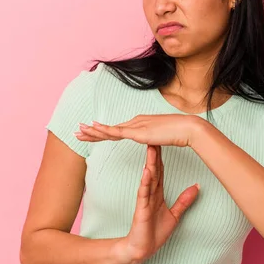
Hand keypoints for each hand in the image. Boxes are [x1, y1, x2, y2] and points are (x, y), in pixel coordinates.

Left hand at [75, 114, 201, 147]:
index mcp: (140, 124)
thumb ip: (155, 139)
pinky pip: (116, 131)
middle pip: (109, 129)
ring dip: (92, 131)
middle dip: (92, 131)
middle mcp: (135, 122)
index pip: (117, 130)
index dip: (103, 132)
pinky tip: (93, 129)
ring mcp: (135, 126)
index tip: (91, 132)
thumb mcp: (163, 137)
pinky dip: (103, 130)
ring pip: (109, 130)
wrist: (186, 129)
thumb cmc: (179, 133)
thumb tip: (153, 142)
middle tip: (78, 131)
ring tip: (78, 132)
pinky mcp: (137, 131)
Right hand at [120, 145, 199, 263]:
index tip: (165, 141)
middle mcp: (150, 193)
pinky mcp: (141, 208)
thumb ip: (184, 201)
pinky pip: (143, 192)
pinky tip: (147, 171)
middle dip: (155, 153)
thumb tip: (197, 187)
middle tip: (156, 136)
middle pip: (153, 169)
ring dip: (150, 162)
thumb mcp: (174, 215)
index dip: (162, 156)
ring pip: (148, 177)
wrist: (142, 249)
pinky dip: (145, 181)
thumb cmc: (155, 233)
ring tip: (151, 147)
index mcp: (157, 193)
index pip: (160, 171)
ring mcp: (145, 199)